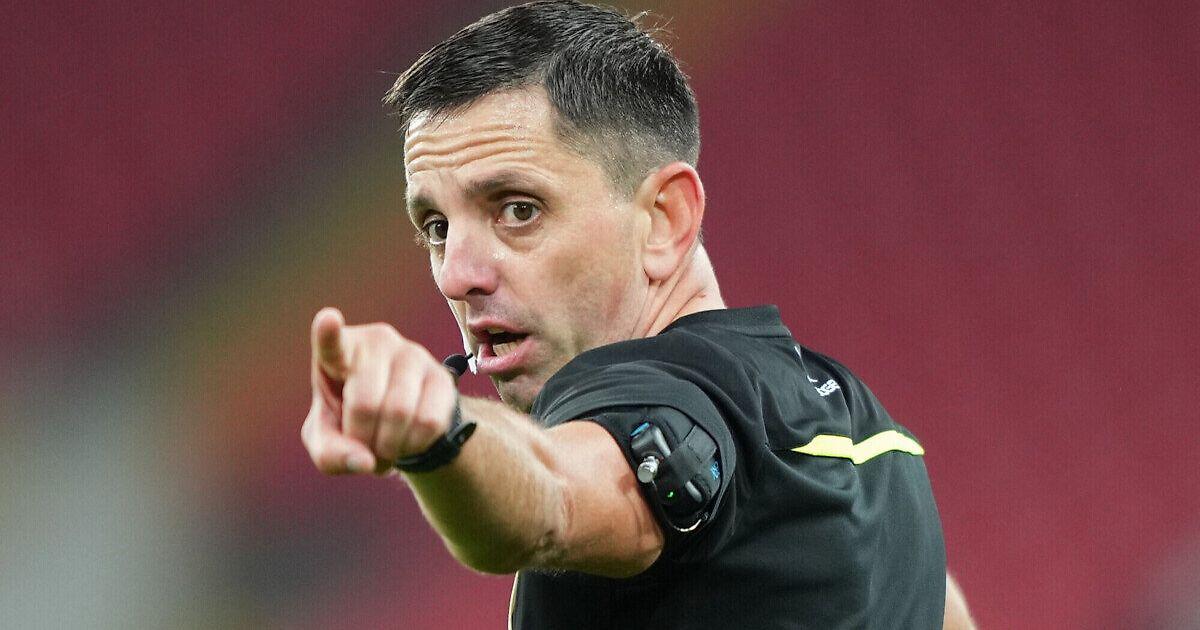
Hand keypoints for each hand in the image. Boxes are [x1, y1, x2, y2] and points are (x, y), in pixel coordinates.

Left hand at [301, 307, 457, 474]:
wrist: (397, 420)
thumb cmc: (349, 422)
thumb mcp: (327, 441)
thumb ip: (332, 454)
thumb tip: (365, 461)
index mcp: (339, 351)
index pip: (331, 342)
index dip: (328, 333)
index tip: (328, 318)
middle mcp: (377, 342)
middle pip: (365, 403)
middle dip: (362, 439)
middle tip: (362, 448)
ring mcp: (413, 354)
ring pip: (400, 412)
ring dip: (388, 447)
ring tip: (383, 448)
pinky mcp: (441, 376)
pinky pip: (429, 421)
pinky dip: (414, 445)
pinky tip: (406, 442)